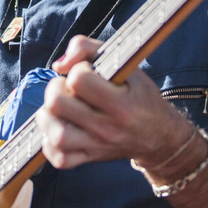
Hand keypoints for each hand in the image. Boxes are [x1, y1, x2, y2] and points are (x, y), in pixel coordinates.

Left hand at [37, 35, 191, 169]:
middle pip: (57, 105)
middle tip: (68, 88)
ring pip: (55, 135)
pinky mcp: (89, 158)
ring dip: (48, 116)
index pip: (79, 80)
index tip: (87, 72)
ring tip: (59, 108)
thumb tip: (59, 65)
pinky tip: (60, 127)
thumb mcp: (126, 65)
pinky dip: (50, 143)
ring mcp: (96, 146)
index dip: (77, 70)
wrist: (159, 136)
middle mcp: (108, 128)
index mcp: (121, 104)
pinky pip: (58, 158)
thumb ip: (89, 48)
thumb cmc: (140, 96)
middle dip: (56, 89)